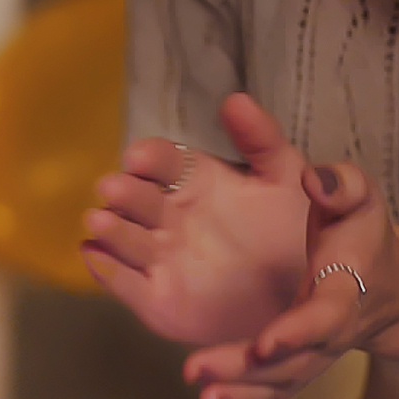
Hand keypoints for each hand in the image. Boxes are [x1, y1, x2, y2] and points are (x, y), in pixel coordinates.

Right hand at [82, 94, 314, 344]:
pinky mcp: (155, 299)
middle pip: (139, 200)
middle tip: (112, 189)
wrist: (305, 296)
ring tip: (98, 222)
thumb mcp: (286, 177)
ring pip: (126, 240)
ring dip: (110, 230)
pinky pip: (125, 285)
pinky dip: (106, 272)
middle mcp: (171, 217)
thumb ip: (262, 139)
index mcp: (199, 183)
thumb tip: (234, 99)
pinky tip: (93, 256)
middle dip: (124, 194)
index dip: (150, 157)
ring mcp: (161, 258)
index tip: (139, 156)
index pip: (165, 162)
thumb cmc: (294, 231)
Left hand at [183, 160, 398, 398]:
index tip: (265, 342)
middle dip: (246, 370)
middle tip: (197, 370)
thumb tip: (313, 177)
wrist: (384, 283)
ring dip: (242, 396)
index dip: (296, 332)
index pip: (322, 318)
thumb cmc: (362, 237)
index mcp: (344, 293)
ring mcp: (312, 359)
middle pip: (289, 362)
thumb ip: (340, 185)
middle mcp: (328, 336)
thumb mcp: (359, 200)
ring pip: (278, 386)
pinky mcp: (297, 371)